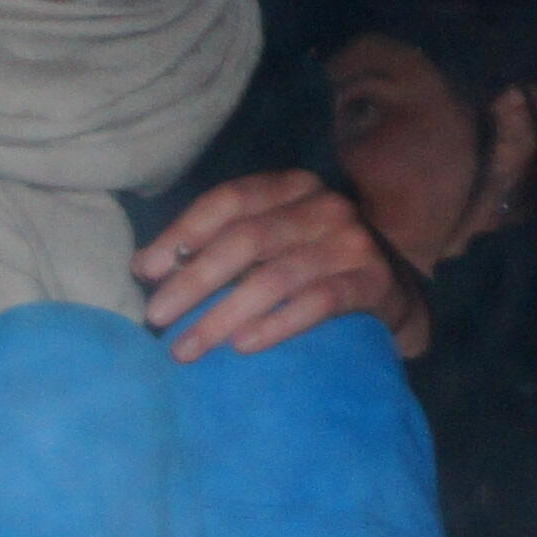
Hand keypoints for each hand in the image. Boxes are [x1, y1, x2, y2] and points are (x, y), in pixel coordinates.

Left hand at [133, 170, 432, 363]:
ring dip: (223, 315)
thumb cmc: (312, 268)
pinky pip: (318, 303)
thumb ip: (216, 247)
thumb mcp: (269, 245)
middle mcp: (324, 207)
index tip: (146, 271)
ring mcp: (352, 243)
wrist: (392, 295)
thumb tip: (145, 267)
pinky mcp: (373, 283)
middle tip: (156, 318)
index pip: (229, 201)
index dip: (183, 233)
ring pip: (275, 276)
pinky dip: (276, 325)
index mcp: (292, 188)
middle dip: (194, 281)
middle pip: (246, 239)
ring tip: (186, 348)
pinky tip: (242, 346)